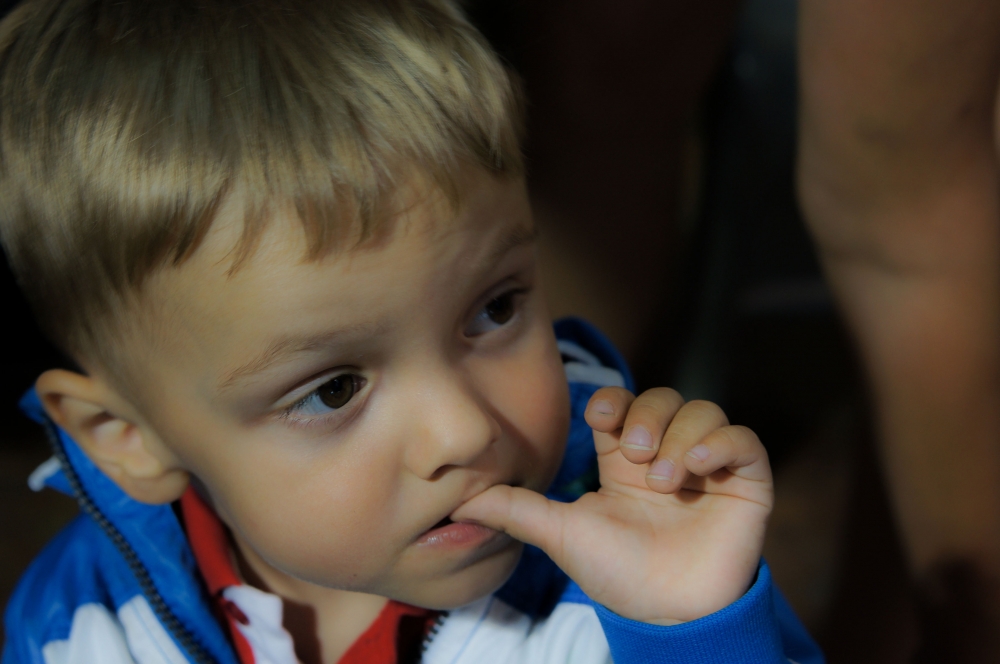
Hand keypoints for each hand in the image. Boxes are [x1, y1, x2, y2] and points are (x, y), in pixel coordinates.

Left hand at [451, 387, 772, 624]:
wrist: (667, 616)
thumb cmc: (615, 573)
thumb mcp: (560, 534)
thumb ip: (516, 509)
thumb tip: (462, 499)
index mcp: (624, 461)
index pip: (622, 403)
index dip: (614, 399)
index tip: (600, 417)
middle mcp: (667, 454)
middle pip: (664, 397)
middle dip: (648, 415)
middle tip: (638, 455)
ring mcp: (707, 467)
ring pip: (703, 410)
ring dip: (682, 433)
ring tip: (666, 478)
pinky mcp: (745, 482)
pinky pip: (743, 439)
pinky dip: (721, 443)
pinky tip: (699, 469)